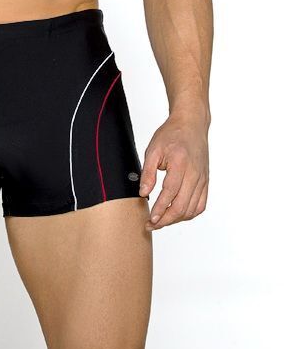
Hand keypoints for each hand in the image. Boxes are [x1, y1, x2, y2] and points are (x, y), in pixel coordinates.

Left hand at [138, 108, 208, 231]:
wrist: (191, 125)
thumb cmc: (171, 134)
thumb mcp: (153, 149)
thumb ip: (148, 173)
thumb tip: (143, 193)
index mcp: (180, 164)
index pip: (170, 193)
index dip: (160, 209)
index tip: (150, 219)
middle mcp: (194, 174)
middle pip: (182, 206)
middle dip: (166, 220)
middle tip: (152, 224)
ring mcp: (202, 179)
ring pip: (192, 209)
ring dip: (177, 219)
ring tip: (162, 220)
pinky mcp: (206, 182)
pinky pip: (200, 205)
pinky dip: (189, 214)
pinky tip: (177, 214)